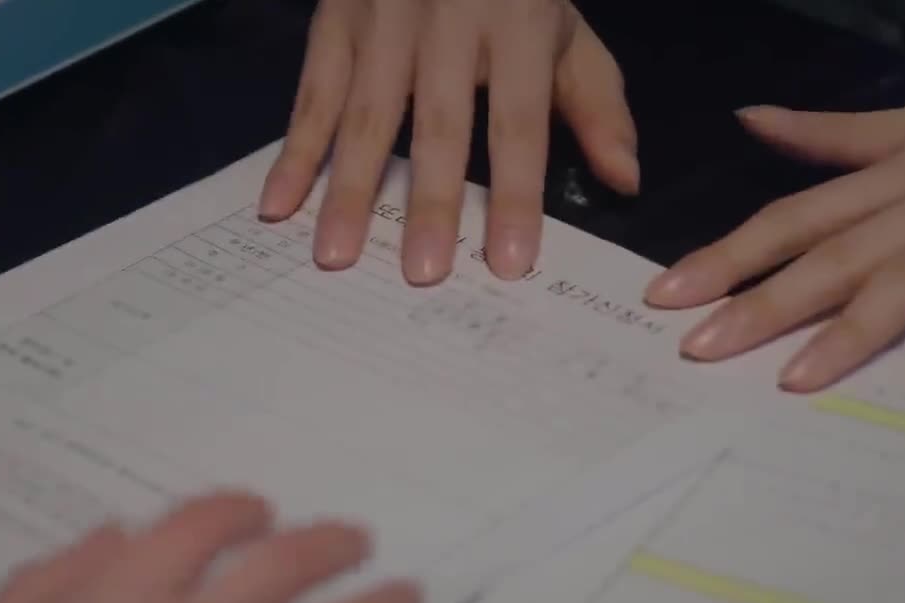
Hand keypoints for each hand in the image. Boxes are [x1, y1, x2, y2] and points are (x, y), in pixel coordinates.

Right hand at [259, 0, 637, 284]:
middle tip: (421, 274)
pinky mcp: (334, 19)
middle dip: (431, 201)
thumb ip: (595, 101)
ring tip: (334, 255)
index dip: (514, 194)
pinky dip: (293, 150)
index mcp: (517, 22)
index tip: (508, 262)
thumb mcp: (563, 28)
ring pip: (366, 113)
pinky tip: (278, 204)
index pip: (517, 122)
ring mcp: (383, 18)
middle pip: (439, 123)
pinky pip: (311, 92)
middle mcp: (448, 18)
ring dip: (349, 188)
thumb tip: (626, 181)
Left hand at [646, 94, 904, 395]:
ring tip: (795, 379)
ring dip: (852, 329)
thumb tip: (750, 120)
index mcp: (894, 173)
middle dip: (765, 302)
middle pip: (836, 254)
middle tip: (700, 349)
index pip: (795, 217)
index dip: (729, 254)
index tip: (666, 294)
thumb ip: (835, 134)